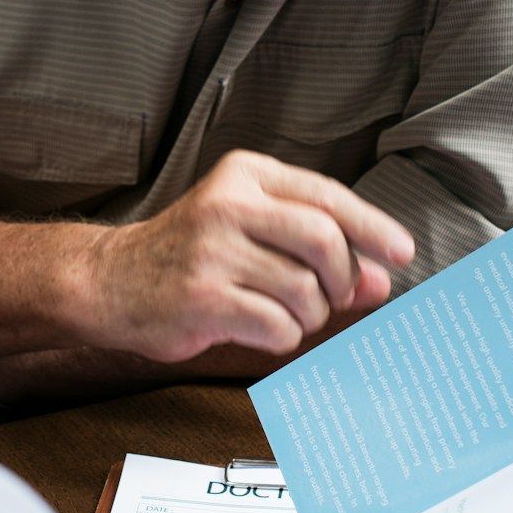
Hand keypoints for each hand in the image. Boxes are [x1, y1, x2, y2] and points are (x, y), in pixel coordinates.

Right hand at [82, 151, 413, 362]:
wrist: (110, 281)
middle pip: (325, 241)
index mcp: (245, 176)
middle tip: (334, 296)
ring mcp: (212, 252)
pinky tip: (257, 326)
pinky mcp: (202, 299)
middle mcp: (228, 205)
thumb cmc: (190, 254)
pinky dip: (281, 336)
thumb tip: (381, 280)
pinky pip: (278, 326)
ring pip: (305, 291)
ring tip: (281, 311)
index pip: (327, 196)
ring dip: (308, 314)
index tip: (401, 253)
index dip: (373, 228)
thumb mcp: (251, 231)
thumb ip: (315, 248)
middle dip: (342, 279)